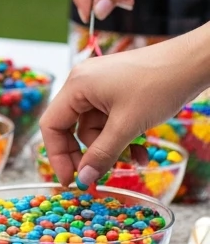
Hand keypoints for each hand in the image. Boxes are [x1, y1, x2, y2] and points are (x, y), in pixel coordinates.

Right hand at [40, 30, 209, 185]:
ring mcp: (101, 86)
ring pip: (96, 128)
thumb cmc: (158, 86)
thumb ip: (102, 154)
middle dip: (90, 153)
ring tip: (137, 159)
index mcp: (76, 85)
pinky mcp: (117, 90)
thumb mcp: (127, 126)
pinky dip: (123, 136)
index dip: (58, 155)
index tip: (70, 180)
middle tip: (99, 176)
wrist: (191, 63)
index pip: (52, 125)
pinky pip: (110, 120)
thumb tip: (84, 179)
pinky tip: (141, 149)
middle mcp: (83, 83)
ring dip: (113, 147)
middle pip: (73, 128)